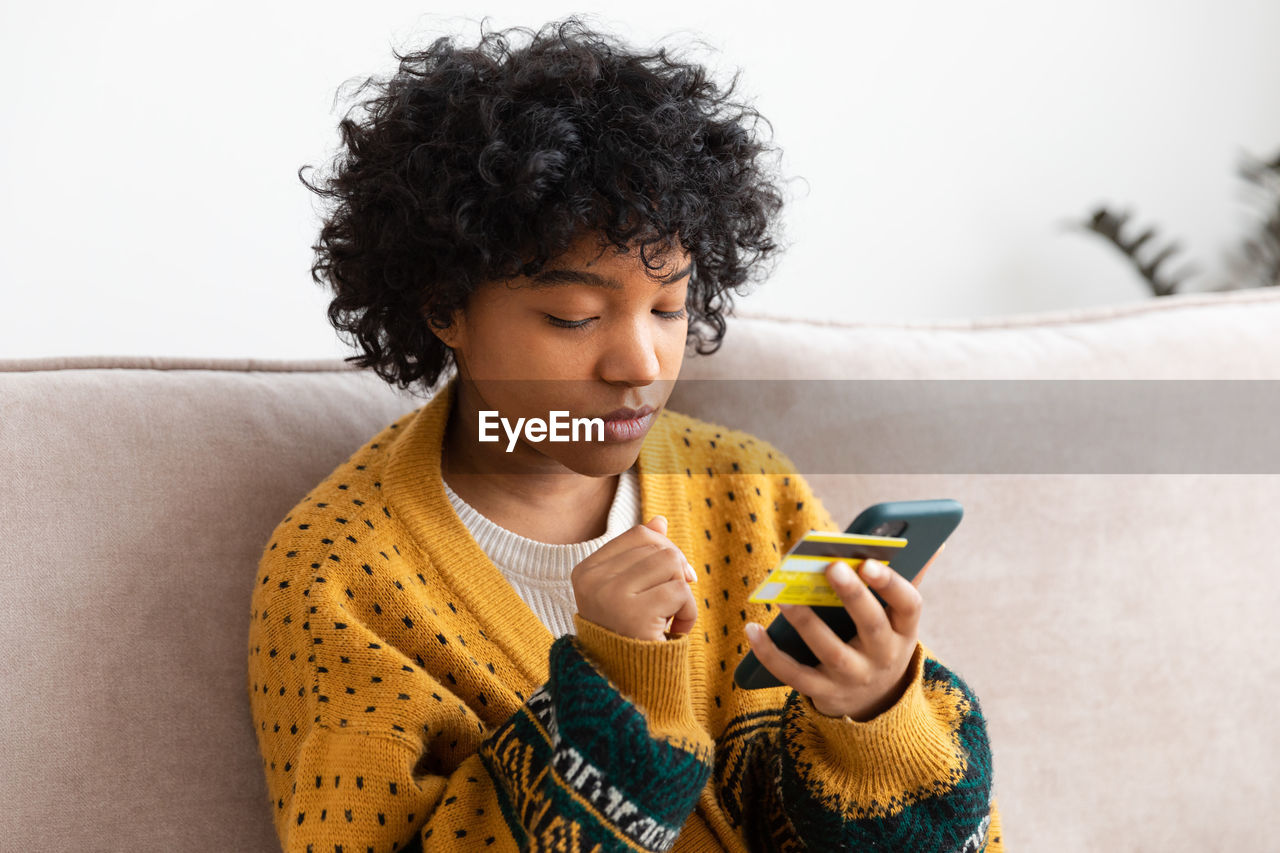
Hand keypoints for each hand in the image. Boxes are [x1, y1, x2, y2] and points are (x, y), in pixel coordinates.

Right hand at [572, 515, 698, 641]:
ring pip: (672, 565)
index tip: (673, 575)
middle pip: (659, 548)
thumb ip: (640, 555)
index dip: (665, 549)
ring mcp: (612, 596)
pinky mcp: (635, 614)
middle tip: (673, 602)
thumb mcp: (628, 590)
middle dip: (676, 573)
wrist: (624, 685)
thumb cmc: (627, 634)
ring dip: (683, 594)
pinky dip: (689, 613)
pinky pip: (681, 592)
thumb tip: (659, 520)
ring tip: (669, 617)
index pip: (639, 535)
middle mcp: (593, 581)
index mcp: (585, 571)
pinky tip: (674, 631)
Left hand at [745, 559, 921, 720]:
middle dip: (852, 596)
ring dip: (805, 622)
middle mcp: (883, 657)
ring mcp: (853, 678)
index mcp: (904, 631)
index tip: (870, 563)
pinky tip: (752, 629)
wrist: (875, 702)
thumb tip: (933, 543)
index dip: (891, 585)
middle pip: (871, 626)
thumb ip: (907, 580)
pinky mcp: (823, 693)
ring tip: (784, 595)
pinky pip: (794, 675)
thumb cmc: (880, 640)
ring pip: (830, 651)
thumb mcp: (898, 619)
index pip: (908, 606)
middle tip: (831, 566)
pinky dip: (770, 655)